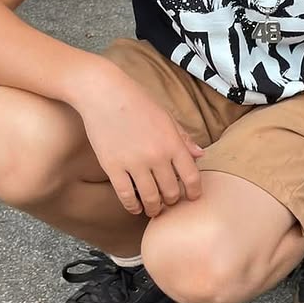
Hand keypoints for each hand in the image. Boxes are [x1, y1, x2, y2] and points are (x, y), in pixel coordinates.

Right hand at [72, 61, 203, 216]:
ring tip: (154, 210)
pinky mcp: (112, 167)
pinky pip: (126, 195)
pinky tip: (135, 208)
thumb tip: (200, 154)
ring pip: (150, 197)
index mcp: (173, 143)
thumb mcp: (166, 116)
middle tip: (170, 202)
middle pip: (171, 191)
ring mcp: (134, 163)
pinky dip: (132, 206)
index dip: (194, 192)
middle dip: (172, 200)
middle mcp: (156, 156)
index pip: (191, 177)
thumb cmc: (136, 101)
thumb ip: (183, 138)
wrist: (103, 92)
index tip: (192, 197)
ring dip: (154, 208)